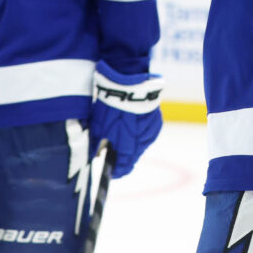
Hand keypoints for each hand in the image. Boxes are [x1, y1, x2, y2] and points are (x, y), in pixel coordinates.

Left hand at [88, 60, 162, 177]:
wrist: (128, 81)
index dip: (116, 171)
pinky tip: (133, 123)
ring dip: (133, 143)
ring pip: (141, 144)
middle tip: (114, 150)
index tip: (111, 171)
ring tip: (123, 132)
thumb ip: (96, 144)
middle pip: (133, 157)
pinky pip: (147, 133)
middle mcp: (142, 142)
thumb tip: (95, 155)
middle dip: (124, 156)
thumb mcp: (98, 125)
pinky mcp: (157, 121)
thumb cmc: (109, 103)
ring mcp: (151, 131)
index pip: (123, 168)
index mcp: (127, 146)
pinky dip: (140, 131)